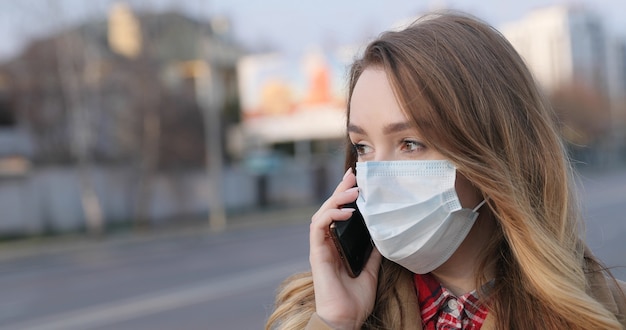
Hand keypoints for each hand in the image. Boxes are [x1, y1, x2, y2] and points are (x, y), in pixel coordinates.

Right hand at [309, 168, 381, 328]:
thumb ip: (372, 253)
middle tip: (353, 176)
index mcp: (336, 245)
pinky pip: (318, 227)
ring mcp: (320, 247)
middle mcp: (326, 243)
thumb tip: (382, 237)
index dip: (345, 197)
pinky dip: (331, 215)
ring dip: (336, 199)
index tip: (358, 182)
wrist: (345, 318)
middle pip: (330, 209)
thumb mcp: (370, 271)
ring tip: (353, 191)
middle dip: (341, 190)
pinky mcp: (317, 253)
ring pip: (322, 213)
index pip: (338, 214)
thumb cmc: (354, 299)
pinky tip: (347, 211)